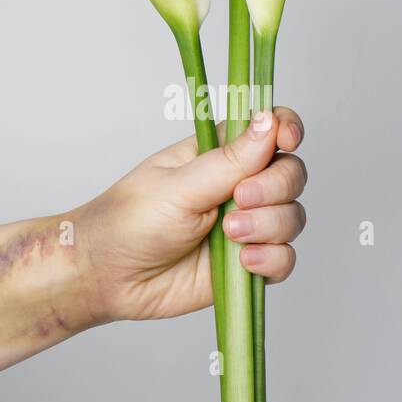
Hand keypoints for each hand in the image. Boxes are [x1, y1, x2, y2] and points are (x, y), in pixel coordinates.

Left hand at [71, 107, 307, 322]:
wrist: (109, 279)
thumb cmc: (129, 222)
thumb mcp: (178, 186)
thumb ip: (229, 161)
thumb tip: (268, 122)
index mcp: (219, 154)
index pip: (270, 128)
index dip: (287, 129)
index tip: (287, 139)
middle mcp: (238, 186)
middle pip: (291, 173)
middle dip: (275, 187)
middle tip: (240, 198)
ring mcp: (246, 225)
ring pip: (292, 216)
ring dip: (270, 225)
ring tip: (230, 234)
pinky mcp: (248, 264)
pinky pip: (285, 258)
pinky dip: (272, 260)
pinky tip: (244, 262)